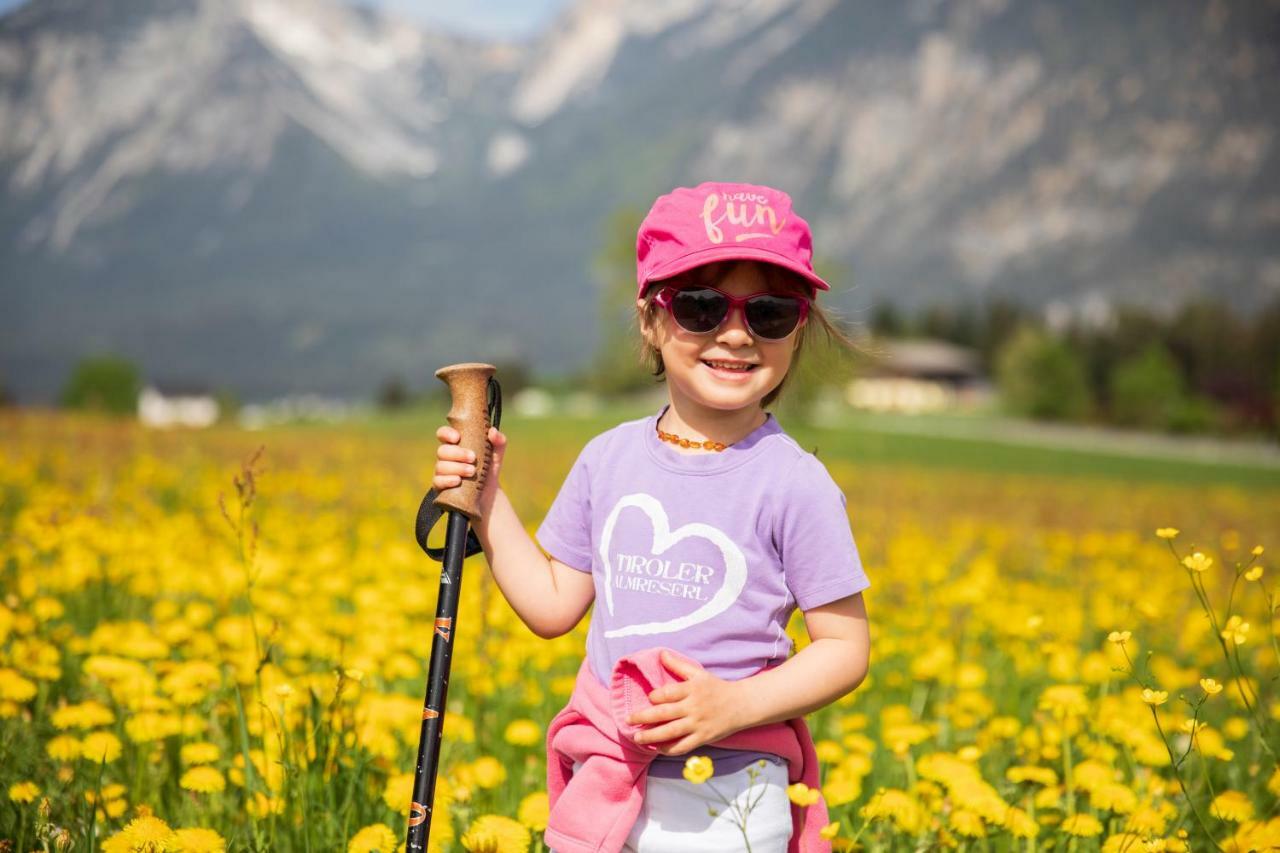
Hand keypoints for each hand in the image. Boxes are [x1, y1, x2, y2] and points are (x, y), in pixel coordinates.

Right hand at [434, 424, 505, 510]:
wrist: (489, 493)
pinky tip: (457, 481)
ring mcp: (442, 472)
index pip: (443, 434)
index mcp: (455, 445)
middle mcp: (446, 458)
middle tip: (473, 458)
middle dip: (457, 454)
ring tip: (472, 472)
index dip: (446, 433)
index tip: (457, 438)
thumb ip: (499, 441)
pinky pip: (438, 482)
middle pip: (442, 451)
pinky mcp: (441, 487)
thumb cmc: (489, 468)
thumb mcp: (496, 454)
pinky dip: (447, 480)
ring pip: (440, 466)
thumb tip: (492, 431)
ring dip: (457, 467)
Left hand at [625, 650, 748, 755]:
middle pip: (664, 713)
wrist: (742, 705)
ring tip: (637, 738)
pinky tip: (658, 748)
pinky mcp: (703, 738)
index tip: (648, 698)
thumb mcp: (698, 673)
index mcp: (691, 689)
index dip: (654, 696)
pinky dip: (670, 749)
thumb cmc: (717, 688)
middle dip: (644, 717)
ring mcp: (698, 724)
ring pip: (671, 732)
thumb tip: (661, 654)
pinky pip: (683, 746)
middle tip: (628, 720)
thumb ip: (678, 665)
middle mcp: (693, 707)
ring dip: (652, 737)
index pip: (667, 693)